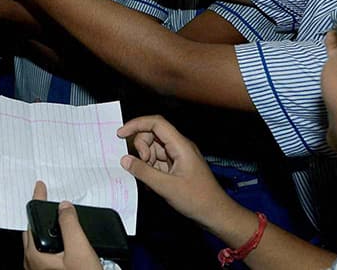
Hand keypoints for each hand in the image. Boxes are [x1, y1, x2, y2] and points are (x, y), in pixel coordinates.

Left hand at [23, 181, 102, 269]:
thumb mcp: (79, 249)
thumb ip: (70, 225)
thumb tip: (64, 207)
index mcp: (35, 253)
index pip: (32, 218)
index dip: (38, 200)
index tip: (40, 187)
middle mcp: (33, 261)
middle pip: (34, 229)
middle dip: (40, 212)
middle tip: (45, 198)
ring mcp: (41, 267)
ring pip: (40, 240)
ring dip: (48, 226)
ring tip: (56, 215)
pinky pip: (47, 250)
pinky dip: (54, 238)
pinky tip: (63, 236)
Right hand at [116, 115, 230, 225]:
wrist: (215, 213)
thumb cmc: (198, 199)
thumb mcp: (167, 187)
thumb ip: (144, 172)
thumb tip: (125, 160)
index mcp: (180, 145)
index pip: (156, 123)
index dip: (136, 124)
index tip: (121, 134)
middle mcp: (179, 146)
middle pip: (152, 134)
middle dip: (141, 147)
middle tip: (140, 165)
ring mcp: (178, 156)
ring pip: (154, 148)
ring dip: (146, 160)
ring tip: (149, 178)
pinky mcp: (176, 166)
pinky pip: (158, 160)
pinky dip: (151, 168)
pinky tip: (152, 182)